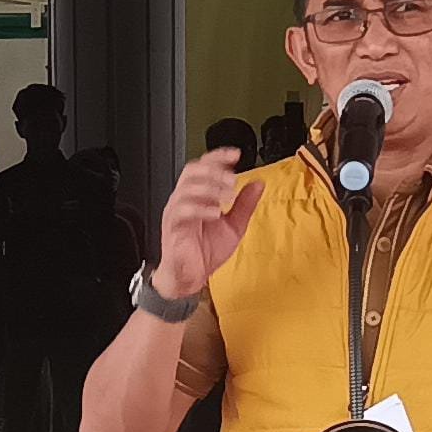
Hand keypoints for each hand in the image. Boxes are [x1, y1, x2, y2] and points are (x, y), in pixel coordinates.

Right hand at [152, 148, 263, 297]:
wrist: (190, 277)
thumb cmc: (206, 251)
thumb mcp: (234, 226)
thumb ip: (245, 205)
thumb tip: (258, 184)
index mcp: (198, 197)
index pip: (204, 167)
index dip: (218, 157)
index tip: (236, 154)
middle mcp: (185, 200)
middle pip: (192, 172)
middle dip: (213, 170)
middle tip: (232, 178)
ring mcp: (176, 213)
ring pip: (186, 188)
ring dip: (209, 188)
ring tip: (228, 196)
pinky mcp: (173, 228)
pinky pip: (181, 211)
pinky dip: (200, 208)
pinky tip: (215, 212)